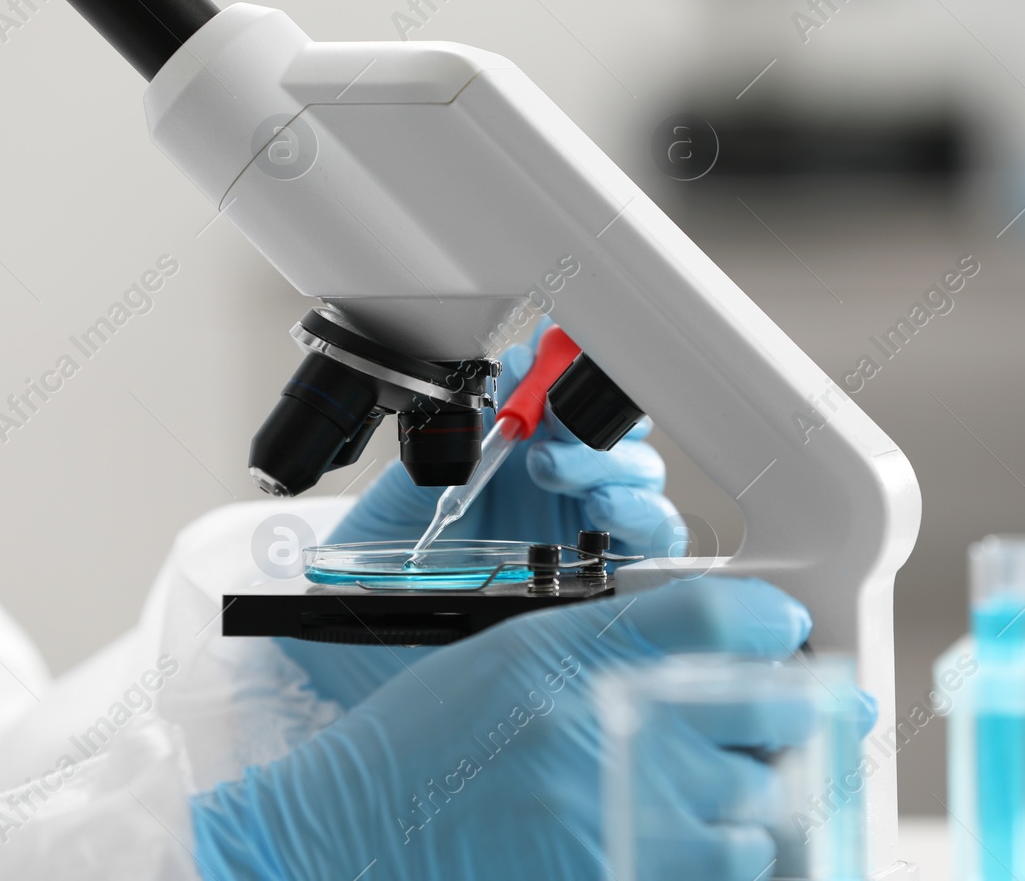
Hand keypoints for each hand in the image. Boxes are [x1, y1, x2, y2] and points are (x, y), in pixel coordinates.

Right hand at [194, 578, 824, 880]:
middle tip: (777, 718)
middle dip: (787, 713)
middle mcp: (608, 730)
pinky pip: (726, 874)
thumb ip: (609, 647)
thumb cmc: (418, 750)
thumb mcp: (506, 658)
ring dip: (754, 802)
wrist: (349, 844)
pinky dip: (723, 862)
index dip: (771, 619)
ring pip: (762, 808)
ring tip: (712, 799)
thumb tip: (707, 653)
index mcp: (572, 656)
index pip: (718, 614)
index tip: (783, 631)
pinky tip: (683, 848)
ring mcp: (624, 820)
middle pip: (769, 709)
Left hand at [276, 321, 680, 709]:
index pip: (559, 396)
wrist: (369, 675)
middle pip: (611, 428)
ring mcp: (585, 533)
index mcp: (508, 462)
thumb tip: (471, 409)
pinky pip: (655, 542)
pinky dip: (644, 517)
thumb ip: (434, 456)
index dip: (562, 364)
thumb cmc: (378, 596)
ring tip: (553, 468)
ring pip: (639, 476)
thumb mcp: (390, 511)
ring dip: (606, 459)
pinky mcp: (609, 581)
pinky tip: (605, 511)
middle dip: (587, 408)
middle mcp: (556, 493)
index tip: (543, 349)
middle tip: (543, 417)